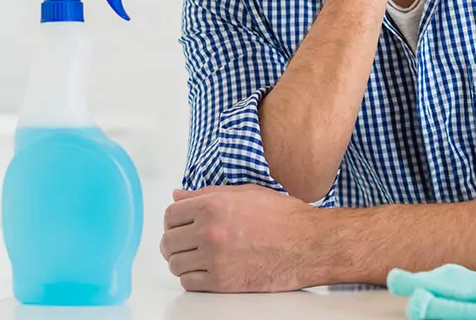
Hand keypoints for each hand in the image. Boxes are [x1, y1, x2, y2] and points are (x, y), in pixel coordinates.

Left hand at [160, 184, 325, 292]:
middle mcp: (209, 231)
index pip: (170, 214)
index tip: (181, 224)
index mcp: (213, 206)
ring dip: (182, 260)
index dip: (174, 219)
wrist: (307, 244)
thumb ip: (206, 194)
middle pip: (168, 241)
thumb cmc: (283, 217)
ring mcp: (214, 258)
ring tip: (197, 256)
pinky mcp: (222, 282)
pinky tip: (205, 269)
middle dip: (174, 241)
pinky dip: (192, 277)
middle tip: (186, 241)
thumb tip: (178, 194)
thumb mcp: (245, 193)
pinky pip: (189, 282)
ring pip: (175, 264)